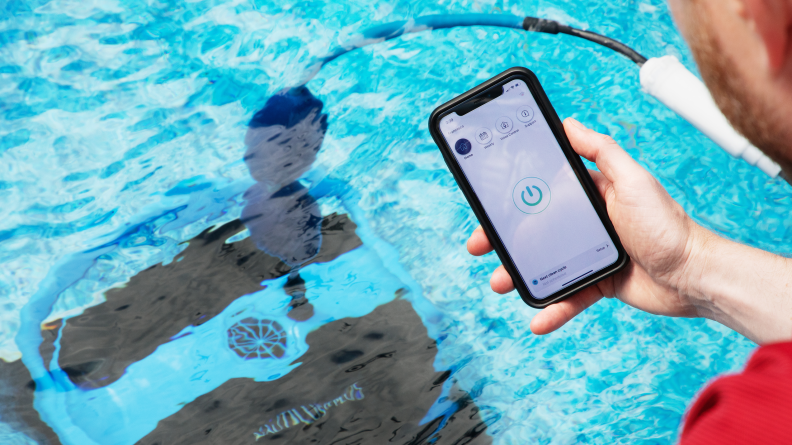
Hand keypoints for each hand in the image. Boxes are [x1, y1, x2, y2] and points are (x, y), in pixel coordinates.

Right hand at [468, 118, 710, 334]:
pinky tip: (537, 319)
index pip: (542, 194)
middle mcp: (586, 225)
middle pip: (533, 231)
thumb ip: (601, 151)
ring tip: (501, 282)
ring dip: (518, 275)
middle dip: (503, 240)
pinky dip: (552, 309)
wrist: (694, 275)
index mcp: (590, 197)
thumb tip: (569, 123)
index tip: (487, 203)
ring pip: (543, 266)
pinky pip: (568, 297)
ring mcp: (588, 256)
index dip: (512, 199)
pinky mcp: (597, 285)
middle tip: (479, 244)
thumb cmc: (668, 224)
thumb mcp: (633, 180)